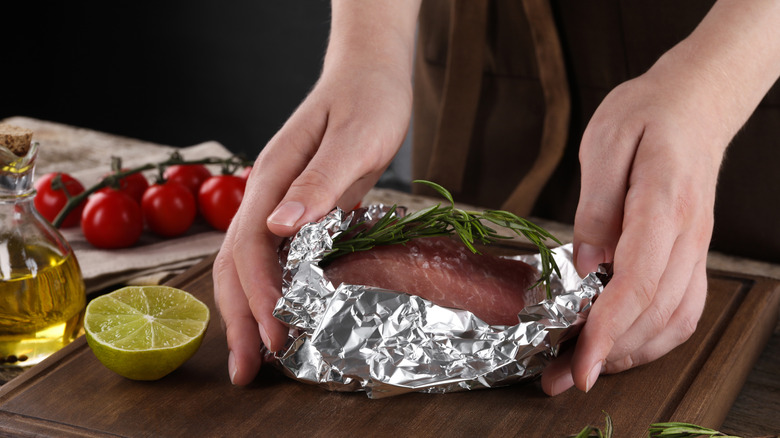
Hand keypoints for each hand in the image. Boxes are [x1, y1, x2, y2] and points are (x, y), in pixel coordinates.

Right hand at [213, 42, 414, 383]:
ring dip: (250, 312)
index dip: (260, 292)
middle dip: (239, 317)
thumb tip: (281, 226)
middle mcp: (269, 195)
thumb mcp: (355, 137)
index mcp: (274, 177)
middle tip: (246, 369)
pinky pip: (278, 259)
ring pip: (251, 265)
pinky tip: (284, 316)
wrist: (369, 74)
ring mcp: (281, 203)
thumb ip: (320, 180)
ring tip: (256, 357)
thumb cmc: (367, 99)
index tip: (274, 330)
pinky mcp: (301, 209)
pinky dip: (274, 292)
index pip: (251, 245)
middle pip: (237, 263)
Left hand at [541, 50, 727, 395]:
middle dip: (609, 354)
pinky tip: (623, 343)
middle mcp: (688, 236)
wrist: (696, 102)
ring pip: (674, 319)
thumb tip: (586, 264)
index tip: (581, 364)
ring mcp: (696, 248)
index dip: (607, 331)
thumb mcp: (606, 143)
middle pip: (655, 314)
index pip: (637, 284)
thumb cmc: (647, 114)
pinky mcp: (692, 253)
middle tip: (562, 377)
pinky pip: (683, 308)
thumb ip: (596, 206)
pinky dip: (654, 336)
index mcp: (663, 206)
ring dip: (631, 352)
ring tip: (584, 366)